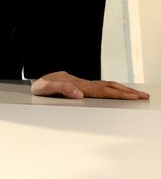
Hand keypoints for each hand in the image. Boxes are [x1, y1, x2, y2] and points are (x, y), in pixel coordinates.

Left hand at [31, 71, 149, 100]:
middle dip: (127, 92)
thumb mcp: (45, 88)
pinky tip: (119, 92)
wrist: (35, 80)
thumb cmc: (39, 86)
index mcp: (77, 85)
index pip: (102, 91)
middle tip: (144, 96)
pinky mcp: (82, 87)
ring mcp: (83, 85)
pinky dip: (113, 90)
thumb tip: (79, 94)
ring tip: (137, 95)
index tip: (132, 97)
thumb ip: (61, 89)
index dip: (117, 94)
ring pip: (106, 86)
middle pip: (108, 87)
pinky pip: (101, 88)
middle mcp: (82, 84)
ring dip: (122, 90)